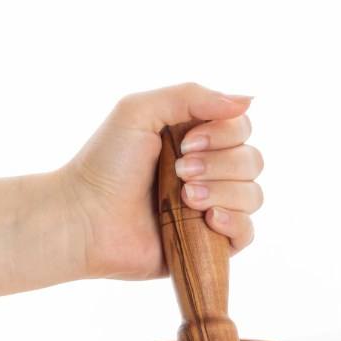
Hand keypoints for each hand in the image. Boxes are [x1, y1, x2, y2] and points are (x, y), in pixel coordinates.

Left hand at [61, 83, 263, 279]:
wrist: (87, 219)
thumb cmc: (106, 165)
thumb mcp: (140, 111)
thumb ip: (191, 96)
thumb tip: (246, 100)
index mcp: (197, 138)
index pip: (242, 128)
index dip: (224, 135)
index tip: (185, 143)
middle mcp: (210, 172)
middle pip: (253, 161)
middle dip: (219, 165)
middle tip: (179, 172)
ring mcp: (214, 208)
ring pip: (253, 196)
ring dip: (222, 193)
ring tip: (185, 200)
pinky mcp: (213, 243)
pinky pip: (248, 233)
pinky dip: (233, 223)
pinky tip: (207, 220)